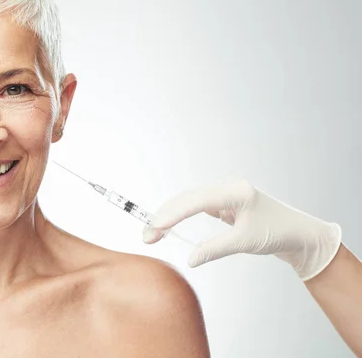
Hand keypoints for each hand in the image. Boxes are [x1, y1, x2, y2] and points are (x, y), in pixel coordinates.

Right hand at [143, 177, 341, 280]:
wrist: (300, 234)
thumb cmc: (279, 233)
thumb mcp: (245, 242)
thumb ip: (215, 249)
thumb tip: (190, 259)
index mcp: (235, 191)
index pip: (195, 201)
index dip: (171, 214)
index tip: (153, 227)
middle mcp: (228, 187)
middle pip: (187, 198)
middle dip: (165, 215)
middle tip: (147, 235)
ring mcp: (226, 194)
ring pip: (189, 201)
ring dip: (171, 215)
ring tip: (154, 232)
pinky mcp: (225, 202)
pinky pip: (197, 206)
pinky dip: (182, 215)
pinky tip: (171, 225)